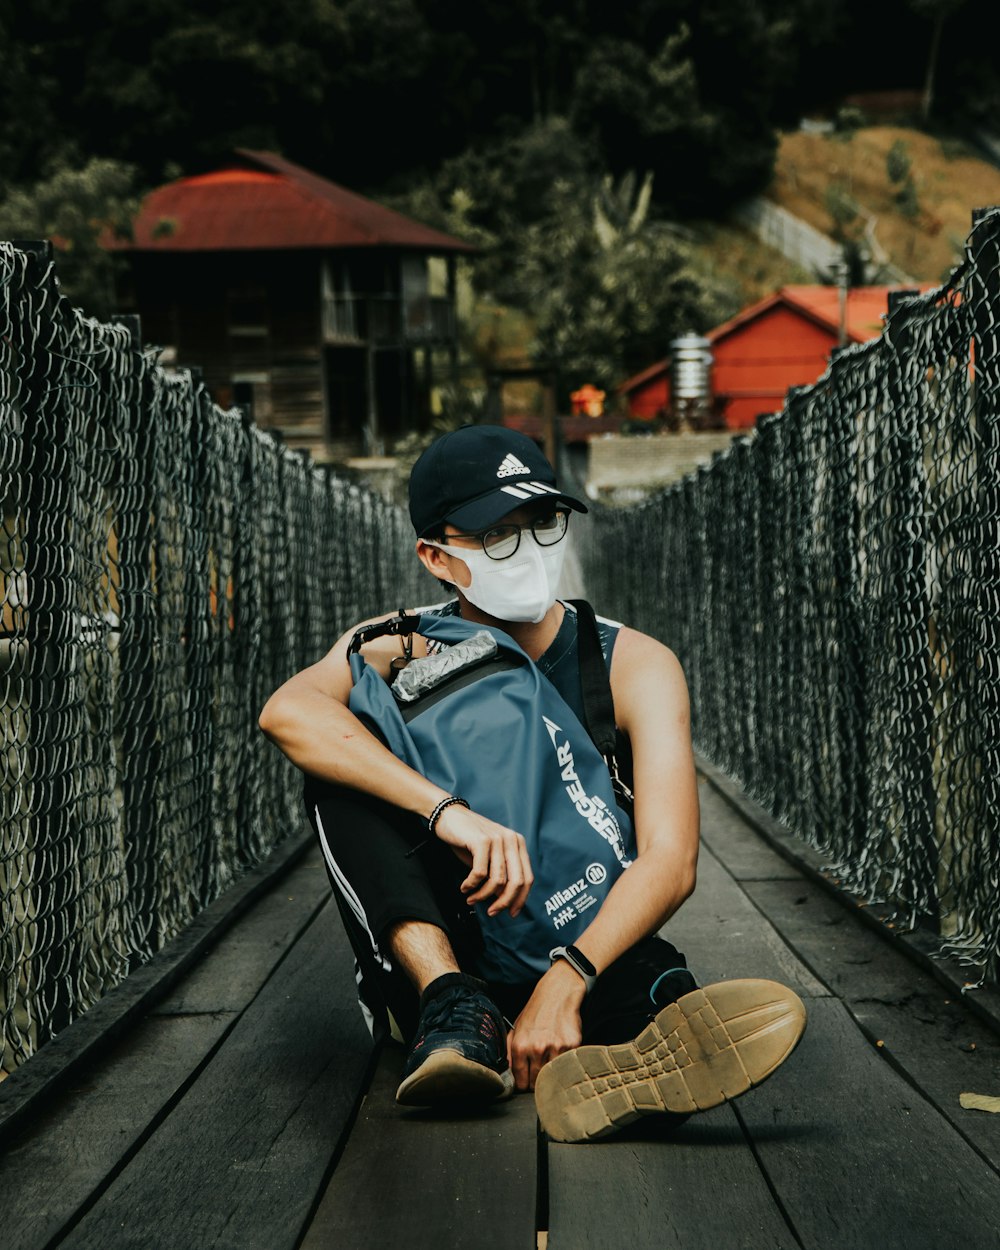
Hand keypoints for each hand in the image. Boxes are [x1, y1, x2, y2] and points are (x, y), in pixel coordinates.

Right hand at [433, 804, 532, 917]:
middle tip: (491, 911)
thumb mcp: (488, 857)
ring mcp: (498, 839)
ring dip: (482, 895)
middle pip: (516, 882)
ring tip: (471, 899)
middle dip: (504, 902)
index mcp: (518, 843)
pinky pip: (480, 873)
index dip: (520, 899)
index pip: (527, 878)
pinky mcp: (482, 841)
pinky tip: (464, 887)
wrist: (448, 815)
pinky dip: (471, 885)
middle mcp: (511, 840)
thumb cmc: (468, 839)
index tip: (510, 912)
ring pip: (497, 880)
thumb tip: (503, 900)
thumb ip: (499, 875)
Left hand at [507, 963, 584, 1090]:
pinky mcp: (571, 1046)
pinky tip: (560, 1050)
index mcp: (520, 1046)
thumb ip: (509, 1052)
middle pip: (536, 1083)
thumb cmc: (535, 1013)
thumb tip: (506, 1073)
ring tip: (549, 1059)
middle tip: (538, 1070)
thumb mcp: (516, 1029)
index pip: (521, 1082)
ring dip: (551, 1072)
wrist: (557, 994)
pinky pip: (567, 1065)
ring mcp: (555, 1048)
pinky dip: (564, 1062)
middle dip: (536, 1080)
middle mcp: (537, 1048)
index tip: (526, 1081)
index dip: (523, 1084)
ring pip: (552, 1076)